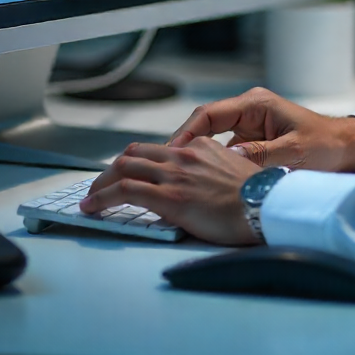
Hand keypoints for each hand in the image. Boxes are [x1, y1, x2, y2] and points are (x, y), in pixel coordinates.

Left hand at [79, 137, 259, 244]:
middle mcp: (184, 155)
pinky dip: (102, 198)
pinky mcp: (168, 197)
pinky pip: (124, 191)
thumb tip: (200, 185)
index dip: (138, 161)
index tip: (130, 174)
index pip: (159, 148)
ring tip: (91, 198)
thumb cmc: (256, 197)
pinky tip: (92, 208)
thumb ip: (212, 171)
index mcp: (202, 147)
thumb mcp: (234, 172)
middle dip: (112, 170)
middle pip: (135, 154)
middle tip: (101, 186)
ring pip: (124, 169)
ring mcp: (174, 175)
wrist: (264, 206)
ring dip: (101, 183)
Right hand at [168, 86, 354, 172]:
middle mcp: (249, 110)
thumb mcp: (291, 153)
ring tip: (177, 178)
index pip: (208, 114)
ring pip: (211, 139)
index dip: (185, 134)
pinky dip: (212, 165)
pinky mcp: (253, 141)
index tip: (170, 154)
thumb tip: (224, 162)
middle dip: (184, 146)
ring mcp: (250, 126)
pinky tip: (202, 183)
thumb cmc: (325, 146)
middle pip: (204, 125)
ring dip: (196, 157)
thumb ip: (257, 157)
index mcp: (255, 104)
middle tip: (165, 170)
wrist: (348, 149)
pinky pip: (224, 150)